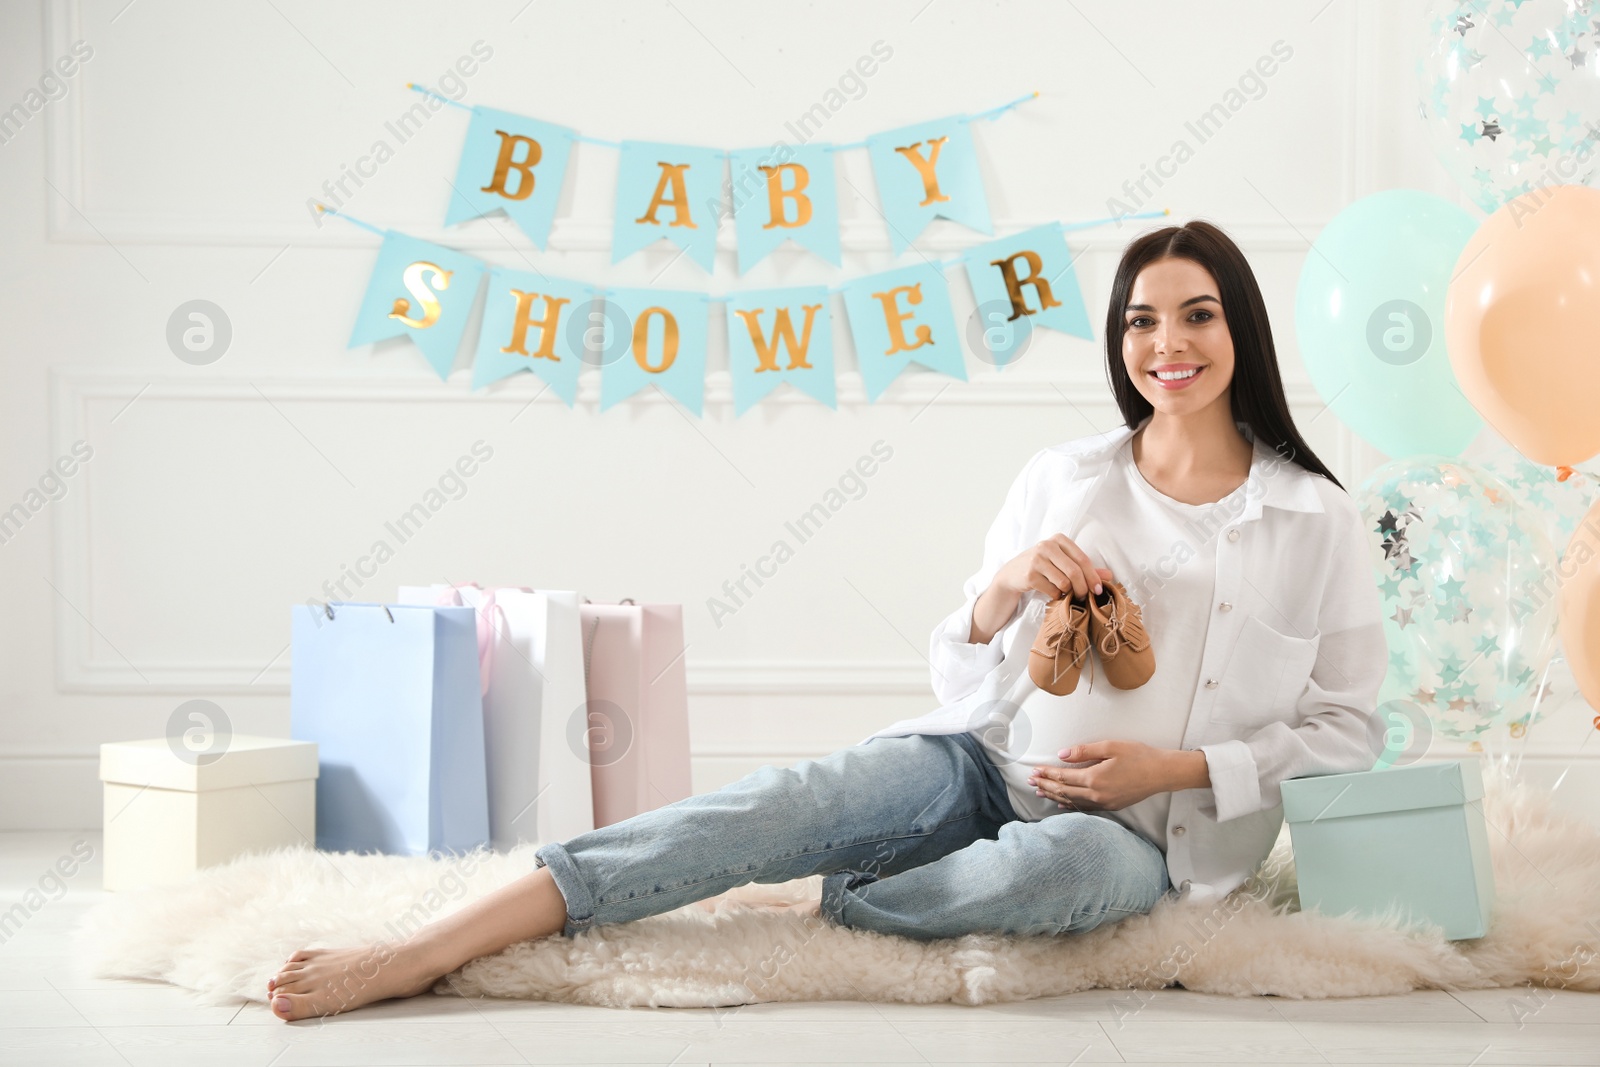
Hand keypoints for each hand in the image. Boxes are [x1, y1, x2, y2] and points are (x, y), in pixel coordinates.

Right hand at [993, 533, 1113, 603]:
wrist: (1012, 574)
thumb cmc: (1042, 567)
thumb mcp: (1063, 563)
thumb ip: (1085, 568)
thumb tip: (1109, 575)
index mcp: (1059, 539)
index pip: (1082, 559)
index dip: (1093, 576)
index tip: (1098, 590)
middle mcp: (1046, 546)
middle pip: (1074, 571)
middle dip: (1083, 587)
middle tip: (1084, 597)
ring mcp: (1036, 560)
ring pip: (1064, 582)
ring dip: (1068, 592)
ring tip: (1066, 593)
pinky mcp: (1029, 575)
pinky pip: (1052, 590)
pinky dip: (1056, 596)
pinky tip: (1052, 593)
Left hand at [1027, 741, 1207, 811]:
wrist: (1162, 773)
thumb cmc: (1138, 756)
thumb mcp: (1110, 746)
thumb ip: (1084, 751)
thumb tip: (1062, 754)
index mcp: (1095, 778)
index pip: (1063, 777)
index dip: (1047, 773)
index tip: (1034, 770)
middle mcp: (1097, 794)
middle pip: (1064, 791)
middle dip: (1046, 785)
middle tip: (1031, 781)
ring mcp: (1104, 803)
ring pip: (1073, 802)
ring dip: (1055, 796)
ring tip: (1040, 792)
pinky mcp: (1112, 806)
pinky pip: (1085, 808)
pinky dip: (1071, 806)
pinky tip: (1063, 804)